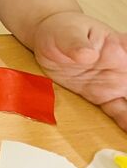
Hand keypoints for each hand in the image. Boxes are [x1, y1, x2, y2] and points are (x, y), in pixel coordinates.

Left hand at [33, 12, 126, 130]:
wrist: (48, 39)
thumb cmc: (61, 30)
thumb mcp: (66, 32)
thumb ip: (76, 43)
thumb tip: (86, 55)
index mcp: (121, 47)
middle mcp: (125, 67)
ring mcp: (117, 84)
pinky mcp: (105, 97)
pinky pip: (121, 113)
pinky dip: (126, 125)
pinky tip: (126, 137)